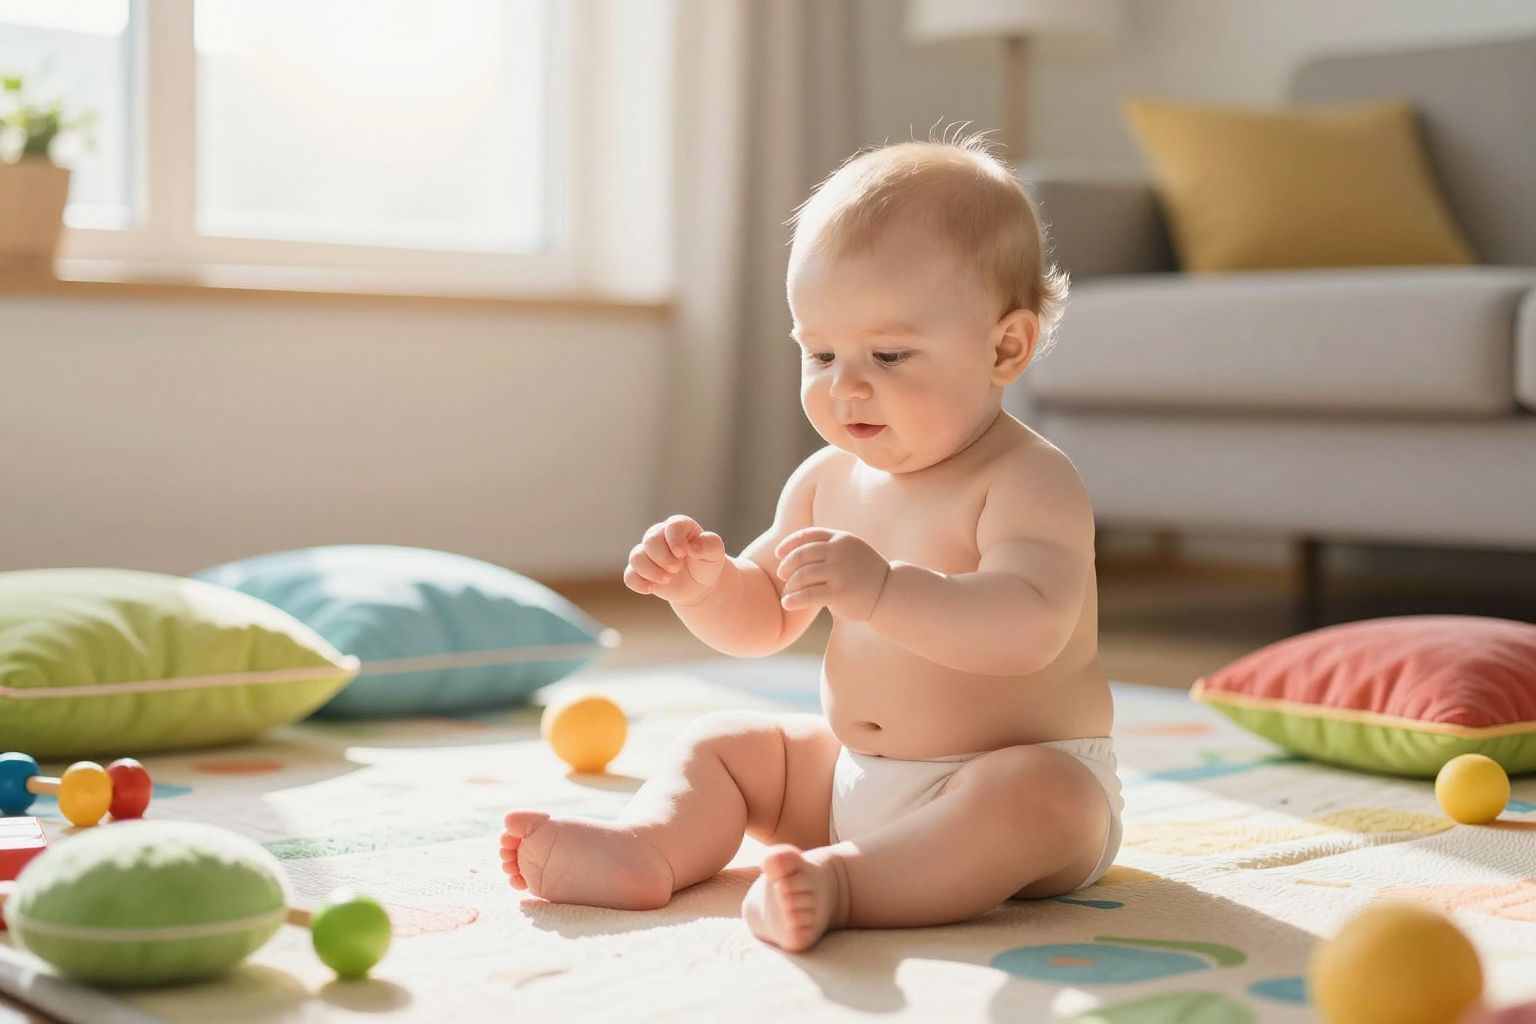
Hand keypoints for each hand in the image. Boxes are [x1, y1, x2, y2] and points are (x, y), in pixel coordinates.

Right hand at [624, 515, 727, 605]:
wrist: (699, 585)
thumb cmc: (707, 563)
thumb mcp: (715, 553)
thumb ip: (709, 545)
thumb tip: (694, 547)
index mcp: (679, 527)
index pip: (672, 526)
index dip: (675, 540)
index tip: (682, 554)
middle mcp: (659, 536)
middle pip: (650, 540)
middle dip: (662, 558)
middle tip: (676, 569)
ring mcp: (648, 554)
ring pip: (636, 557)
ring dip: (650, 571)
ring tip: (667, 579)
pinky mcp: (641, 572)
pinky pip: (629, 576)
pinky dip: (638, 583)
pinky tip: (651, 589)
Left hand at [774, 528, 890, 621]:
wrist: (888, 592)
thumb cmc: (863, 574)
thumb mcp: (849, 552)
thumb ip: (828, 549)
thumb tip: (792, 552)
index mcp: (841, 538)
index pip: (807, 535)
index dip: (789, 544)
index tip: (778, 554)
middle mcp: (840, 551)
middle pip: (801, 554)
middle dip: (787, 565)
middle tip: (782, 575)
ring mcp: (839, 571)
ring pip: (802, 575)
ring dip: (790, 585)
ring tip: (788, 592)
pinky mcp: (839, 592)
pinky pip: (807, 595)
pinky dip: (793, 599)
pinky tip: (787, 603)